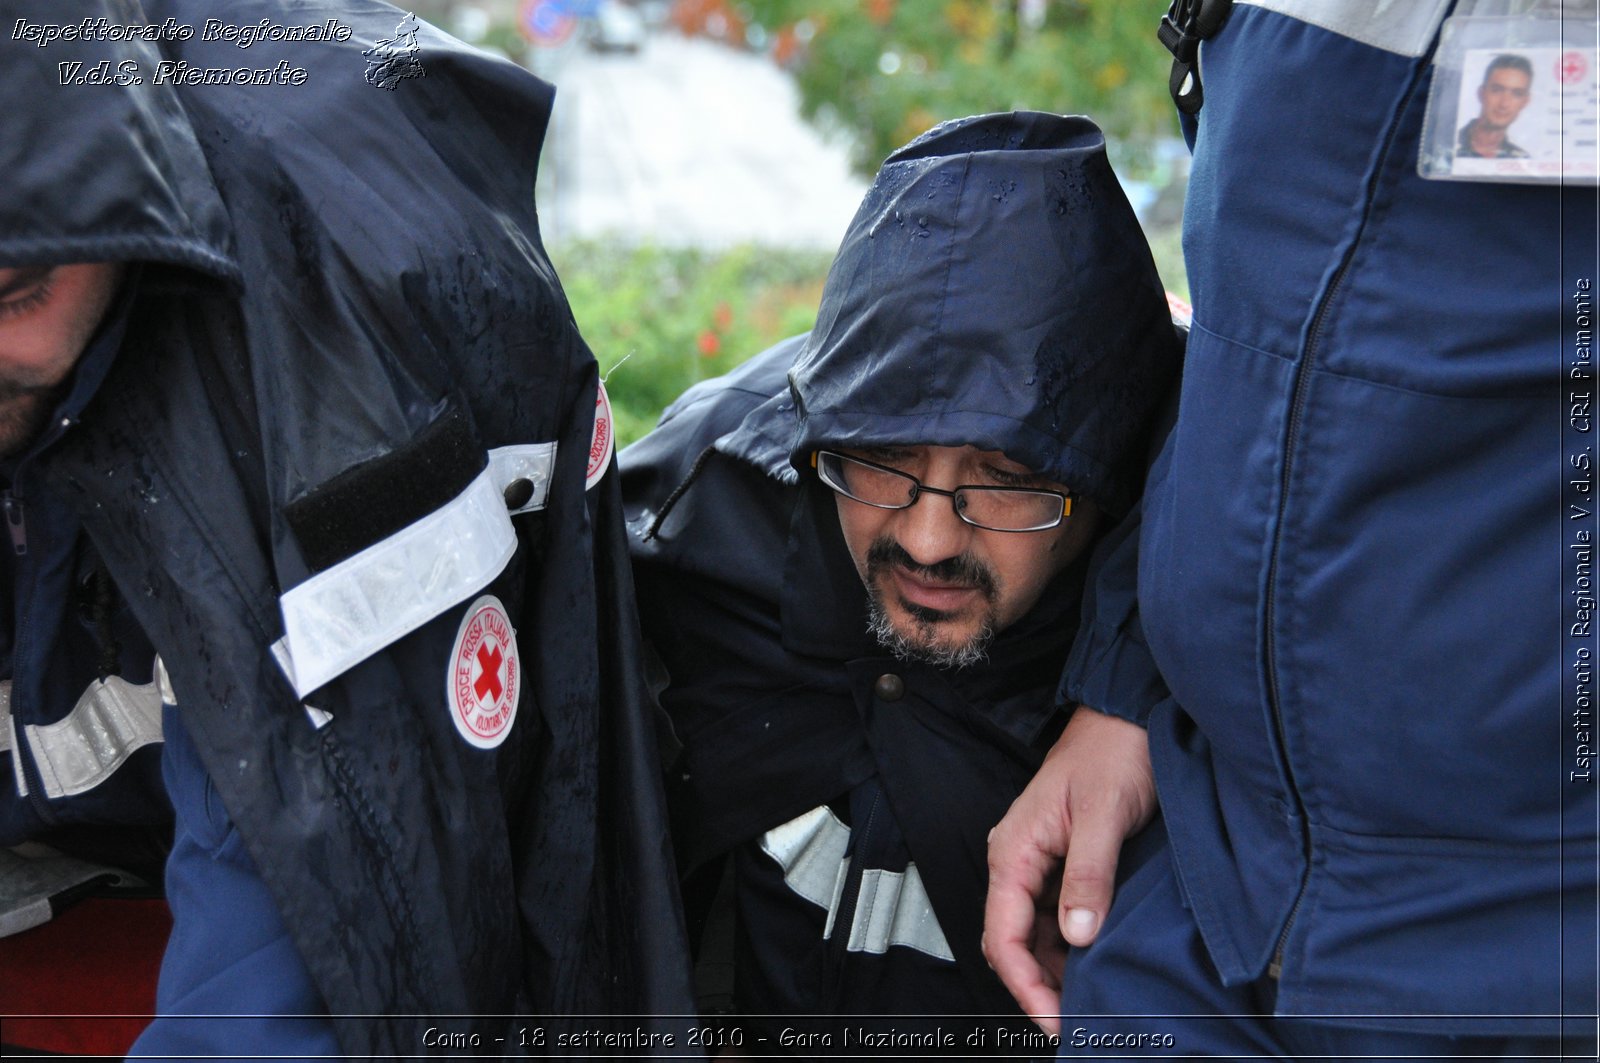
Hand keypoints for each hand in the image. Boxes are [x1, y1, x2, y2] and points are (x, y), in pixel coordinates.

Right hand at [982, 706, 1155, 1034]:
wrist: (1130, 714)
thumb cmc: (1114, 751)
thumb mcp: (1106, 814)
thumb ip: (1090, 876)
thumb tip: (1077, 936)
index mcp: (1015, 848)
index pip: (1003, 933)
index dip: (1025, 985)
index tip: (1055, 1021)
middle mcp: (1017, 857)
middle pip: (1011, 940)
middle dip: (1037, 985)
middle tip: (1076, 1023)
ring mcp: (1038, 860)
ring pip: (1033, 932)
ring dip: (1054, 969)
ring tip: (1088, 1000)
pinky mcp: (1060, 860)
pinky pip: (1052, 914)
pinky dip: (1068, 945)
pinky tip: (1093, 962)